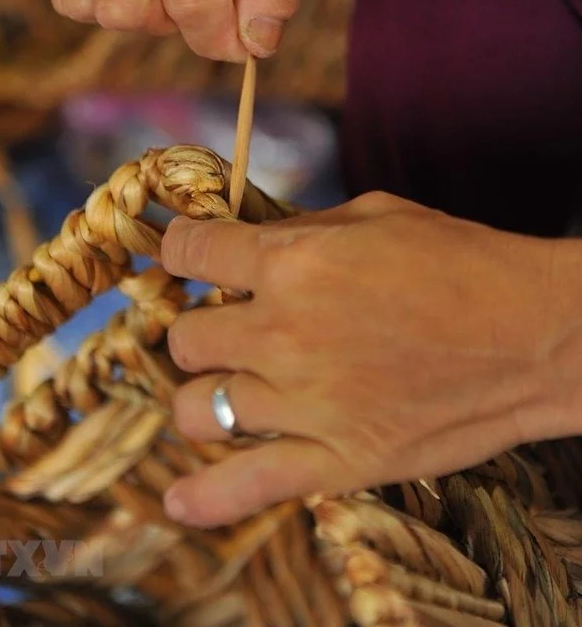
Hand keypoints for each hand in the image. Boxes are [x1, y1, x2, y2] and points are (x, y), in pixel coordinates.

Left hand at [159, 192, 574, 527]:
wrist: (533, 334)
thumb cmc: (460, 261)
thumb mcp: (374, 215)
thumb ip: (300, 230)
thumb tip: (250, 242)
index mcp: (290, 264)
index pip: (190, 252)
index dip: (182, 248)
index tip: (189, 253)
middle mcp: (282, 335)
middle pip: (186, 338)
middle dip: (202, 326)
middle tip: (233, 324)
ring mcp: (304, 404)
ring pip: (197, 409)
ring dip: (206, 393)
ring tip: (234, 385)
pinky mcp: (336, 460)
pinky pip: (245, 487)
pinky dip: (205, 496)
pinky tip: (179, 497)